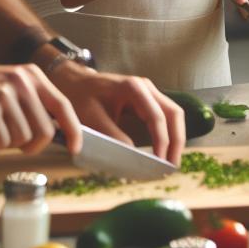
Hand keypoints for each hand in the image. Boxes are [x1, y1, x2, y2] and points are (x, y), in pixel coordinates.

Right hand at [0, 61, 80, 154]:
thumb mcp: (5, 86)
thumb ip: (30, 104)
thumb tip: (56, 132)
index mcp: (30, 75)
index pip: (63, 106)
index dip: (73, 131)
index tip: (75, 148)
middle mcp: (22, 82)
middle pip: (46, 132)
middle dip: (30, 145)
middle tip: (7, 139)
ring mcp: (6, 96)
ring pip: (23, 140)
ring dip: (4, 142)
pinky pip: (2, 142)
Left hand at [48, 62, 186, 164]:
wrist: (72, 82)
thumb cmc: (79, 98)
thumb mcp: (93, 119)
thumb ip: (114, 137)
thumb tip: (135, 158)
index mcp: (133, 88)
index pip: (157, 116)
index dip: (161, 141)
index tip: (159, 162)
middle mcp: (146, 87)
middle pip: (174, 113)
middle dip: (176, 140)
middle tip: (172, 165)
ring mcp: (148, 92)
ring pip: (172, 114)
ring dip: (174, 137)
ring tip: (171, 161)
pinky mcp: (146, 99)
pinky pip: (164, 115)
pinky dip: (167, 132)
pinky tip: (165, 149)